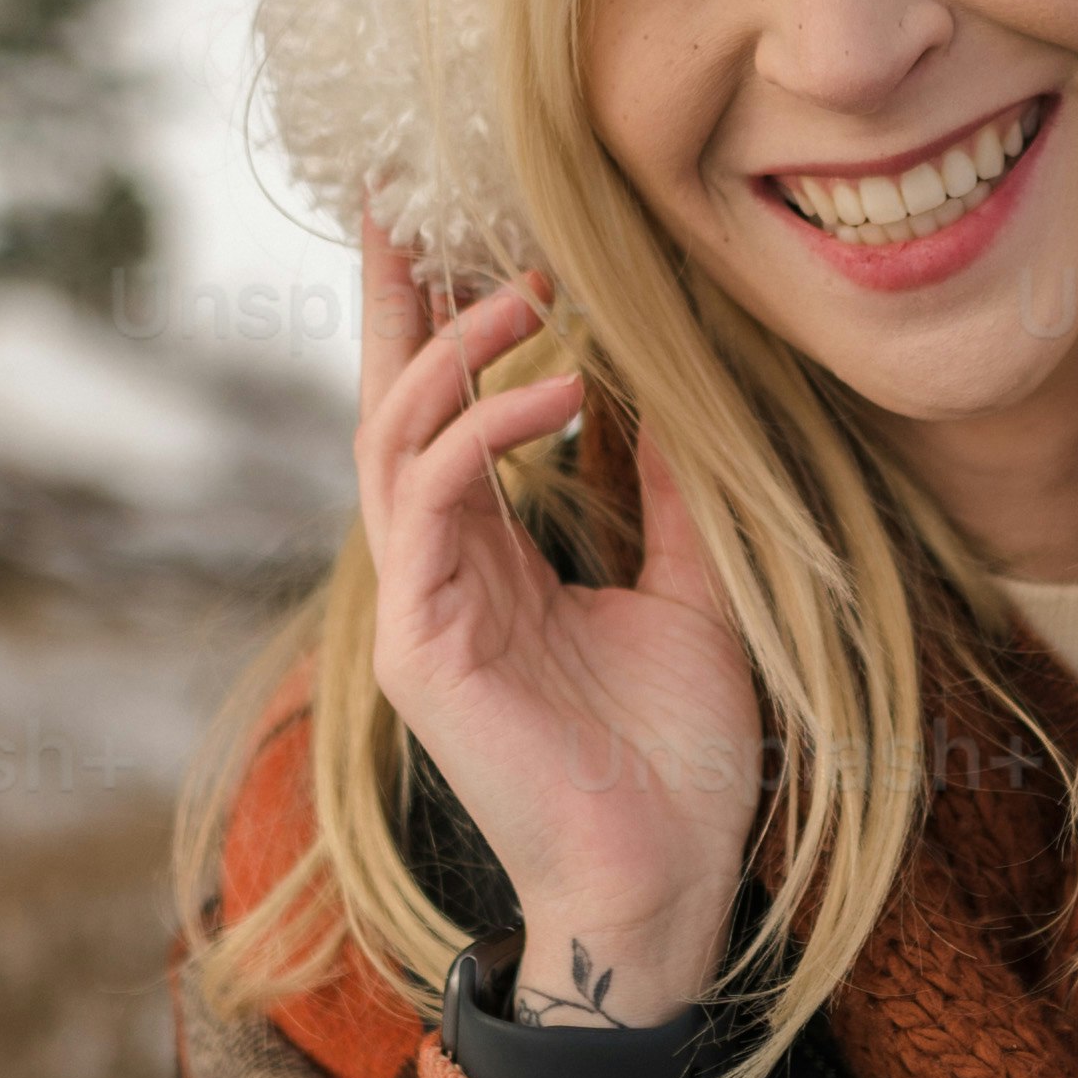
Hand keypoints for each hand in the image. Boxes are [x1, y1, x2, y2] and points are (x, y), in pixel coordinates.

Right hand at [354, 219, 761, 1023]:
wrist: (668, 879)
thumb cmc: (678, 758)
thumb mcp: (691, 593)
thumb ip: (668, 496)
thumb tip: (669, 391)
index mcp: (485, 562)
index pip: (442, 417)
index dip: (436, 322)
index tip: (449, 224)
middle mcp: (435, 575)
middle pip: (387, 408)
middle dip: (395, 304)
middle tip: (406, 199)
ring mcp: (416, 610)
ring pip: (393, 443)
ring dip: (454, 351)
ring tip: (536, 284)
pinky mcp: (419, 649)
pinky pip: (429, 507)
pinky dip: (485, 434)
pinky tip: (560, 386)